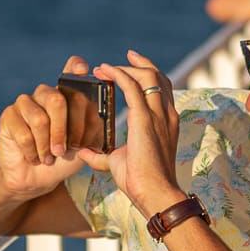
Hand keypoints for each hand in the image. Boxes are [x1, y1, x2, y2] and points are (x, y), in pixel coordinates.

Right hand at [0, 55, 94, 199]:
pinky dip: (32, 151)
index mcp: (68, 95)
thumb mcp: (87, 144)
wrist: (37, 178)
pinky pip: (23, 133)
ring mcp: (25, 102)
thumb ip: (93, 127)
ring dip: (47, 145)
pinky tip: (35, 157)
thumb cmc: (65, 159)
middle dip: (64, 130)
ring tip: (49, 157)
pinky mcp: (8, 115)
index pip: (72, 69)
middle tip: (64, 151)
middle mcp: (46, 93)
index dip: (75, 68)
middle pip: (57, 99)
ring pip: (40, 119)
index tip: (82, 71)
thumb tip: (98, 115)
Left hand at [85, 49, 182, 213]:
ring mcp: (159, 115)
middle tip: (123, 57)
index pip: (162, 88)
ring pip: (148, 75)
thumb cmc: (140, 182)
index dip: (148, 73)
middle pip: (158, 76)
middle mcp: (166, 114)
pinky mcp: (145, 119)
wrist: (154, 194)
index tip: (130, 65)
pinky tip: (103, 72)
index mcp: (165, 122)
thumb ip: (102, 155)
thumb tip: (83, 152)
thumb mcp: (117, 162)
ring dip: (126, 67)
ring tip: (106, 66)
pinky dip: (118, 74)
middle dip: (140, 62)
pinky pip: (132, 86)